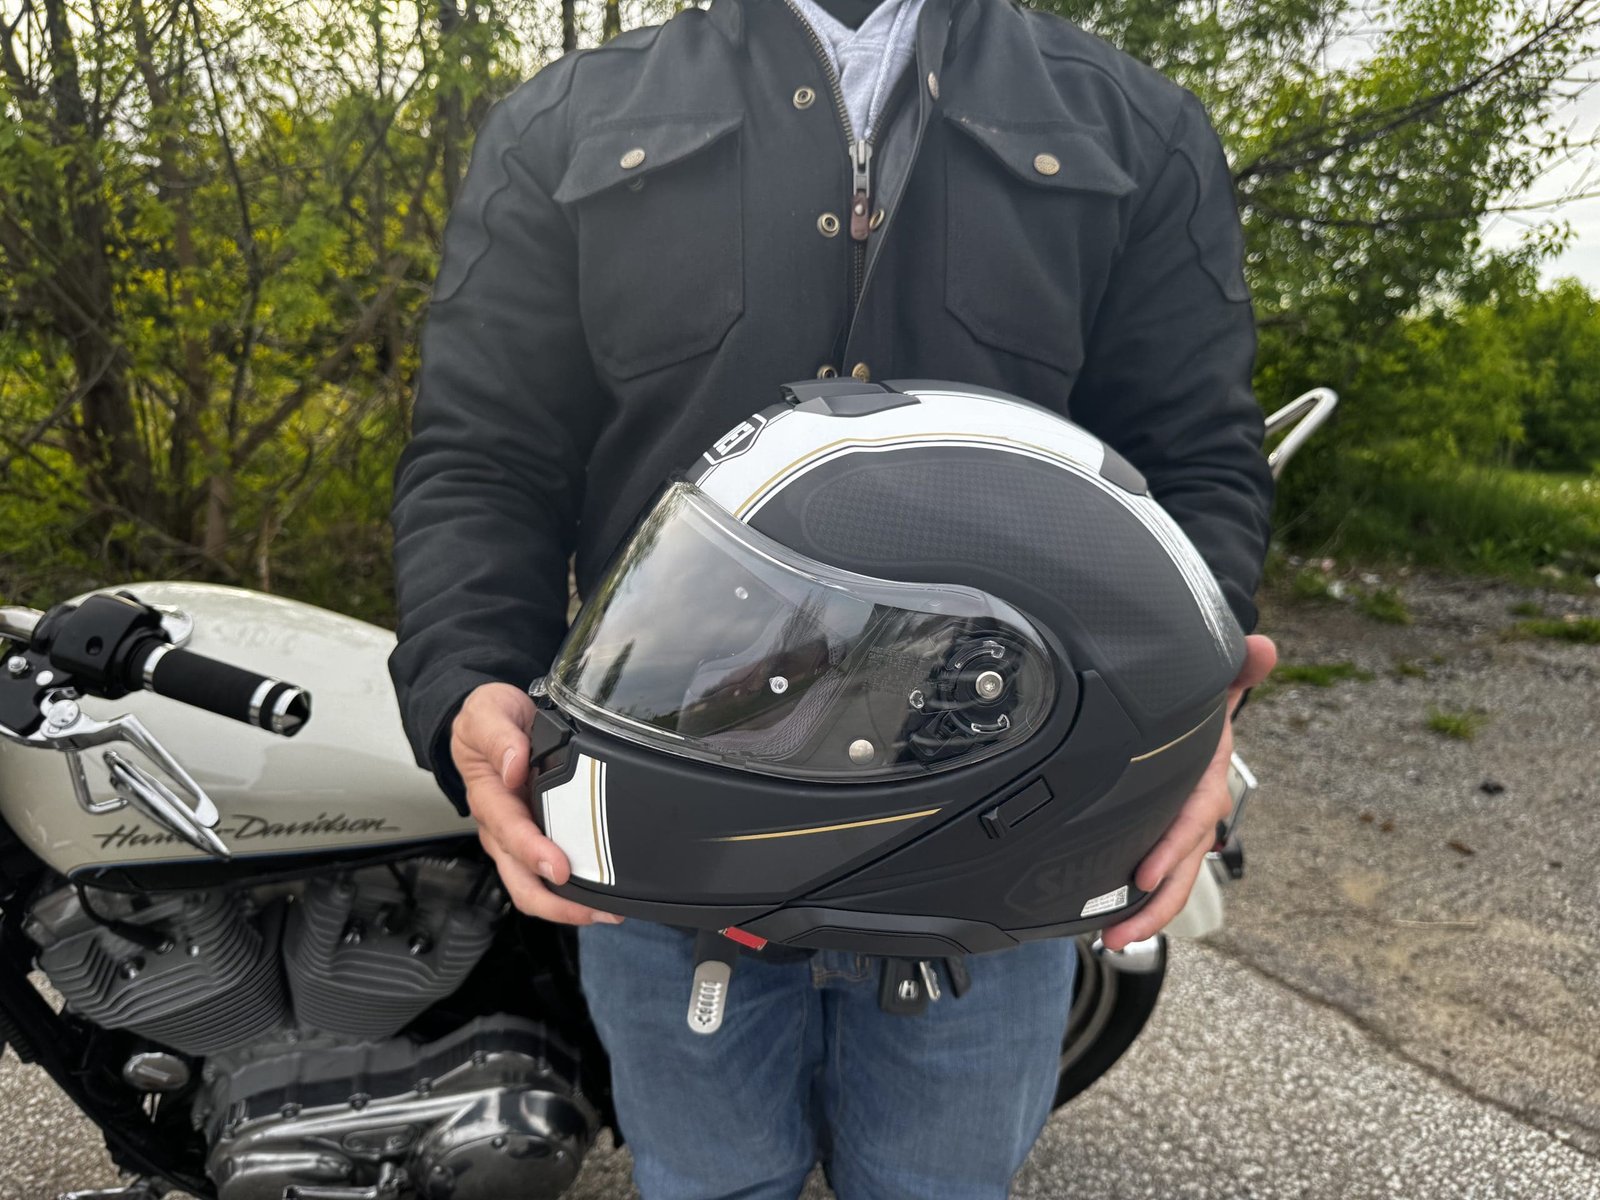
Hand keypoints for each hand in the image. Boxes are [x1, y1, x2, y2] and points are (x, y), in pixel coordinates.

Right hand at [452, 682, 622, 924]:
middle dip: (555, 902)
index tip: (557, 867)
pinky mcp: (533, 838)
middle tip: (594, 909)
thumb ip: (500, 737)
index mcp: (489, 796)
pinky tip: (601, 895)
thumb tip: (515, 765)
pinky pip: (546, 875)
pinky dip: (572, 891)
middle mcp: (500, 826)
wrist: (491, 719)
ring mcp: (516, 837)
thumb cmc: (487, 720)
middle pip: (519, 879)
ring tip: (608, 911)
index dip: (532, 852)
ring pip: (534, 886)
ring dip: (568, 905)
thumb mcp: (487, 713)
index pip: (508, 832)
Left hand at [1100, 634, 1275, 950]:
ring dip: (1144, 915)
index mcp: (1208, 778)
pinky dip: (1132, 899)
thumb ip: (1234, 668)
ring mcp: (1180, 830)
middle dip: (1156, 904)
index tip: (1145, 872)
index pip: (1194, 817)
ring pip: (1171, 880)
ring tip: (1111, 942)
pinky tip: (1102, 922)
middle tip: (1121, 934)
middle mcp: (1197, 812)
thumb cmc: (1200, 706)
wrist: (1197, 715)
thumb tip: (1262, 647)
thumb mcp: (1215, 685)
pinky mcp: (1160, 837)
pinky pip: (1153, 872)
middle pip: (1184, 866)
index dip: (1174, 846)